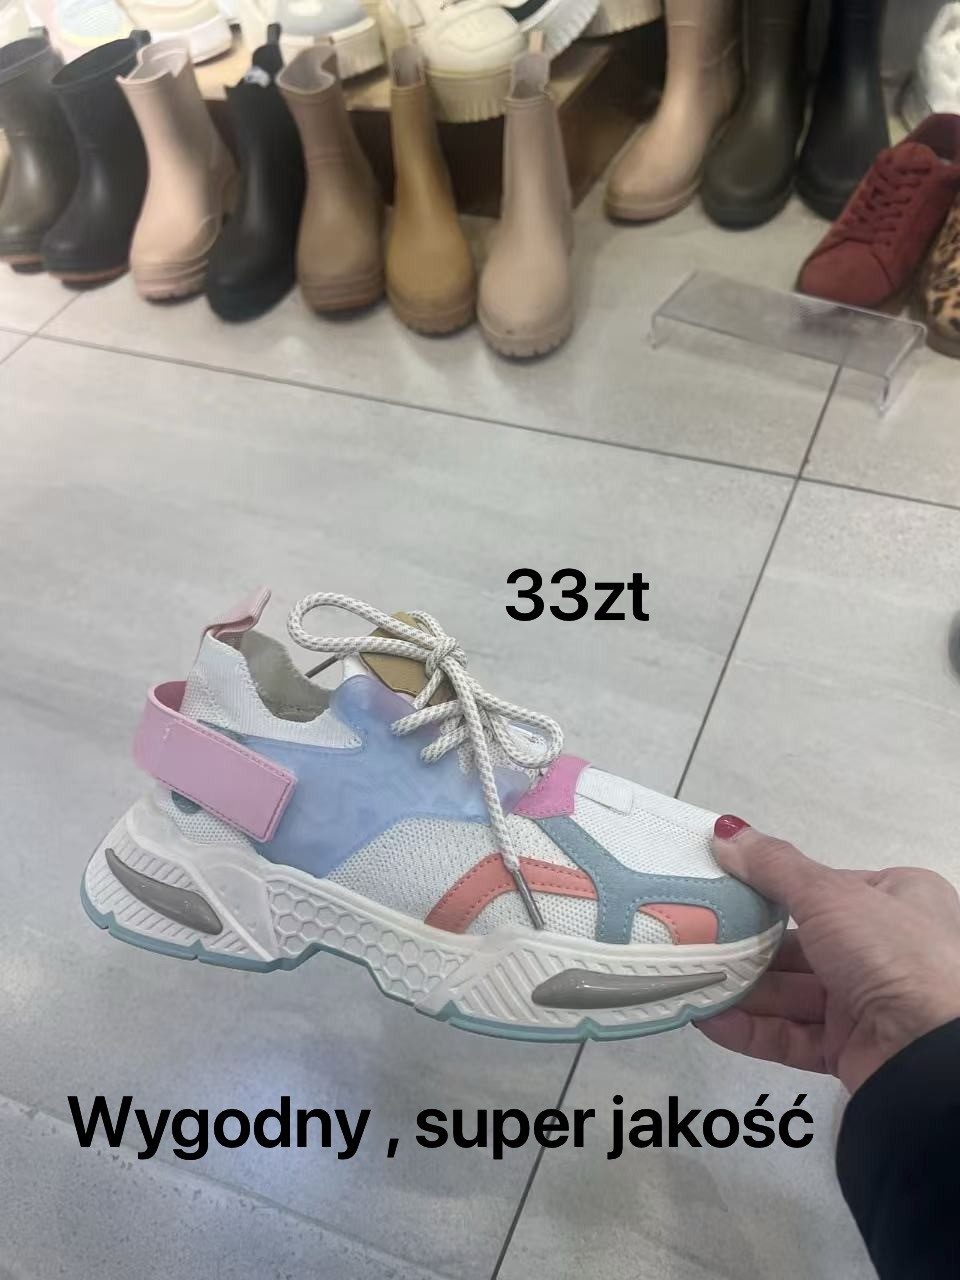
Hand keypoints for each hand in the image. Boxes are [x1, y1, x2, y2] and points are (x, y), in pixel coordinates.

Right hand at [699, 817, 959, 1093]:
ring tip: (689, 975)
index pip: (825, 888)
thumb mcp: (830, 894)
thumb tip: (726, 833)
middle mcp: (887, 950)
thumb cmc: (897, 956)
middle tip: (693, 934)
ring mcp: (869, 1003)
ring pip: (791, 991)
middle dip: (746, 943)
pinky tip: (709, 1017)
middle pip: (800, 942)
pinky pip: (791, 1035)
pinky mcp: (850, 1050)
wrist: (932, 1057)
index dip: (774, 887)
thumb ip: (773, 866)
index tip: (724, 887)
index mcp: (899, 901)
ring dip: (740, 986)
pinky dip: (749, 1027)